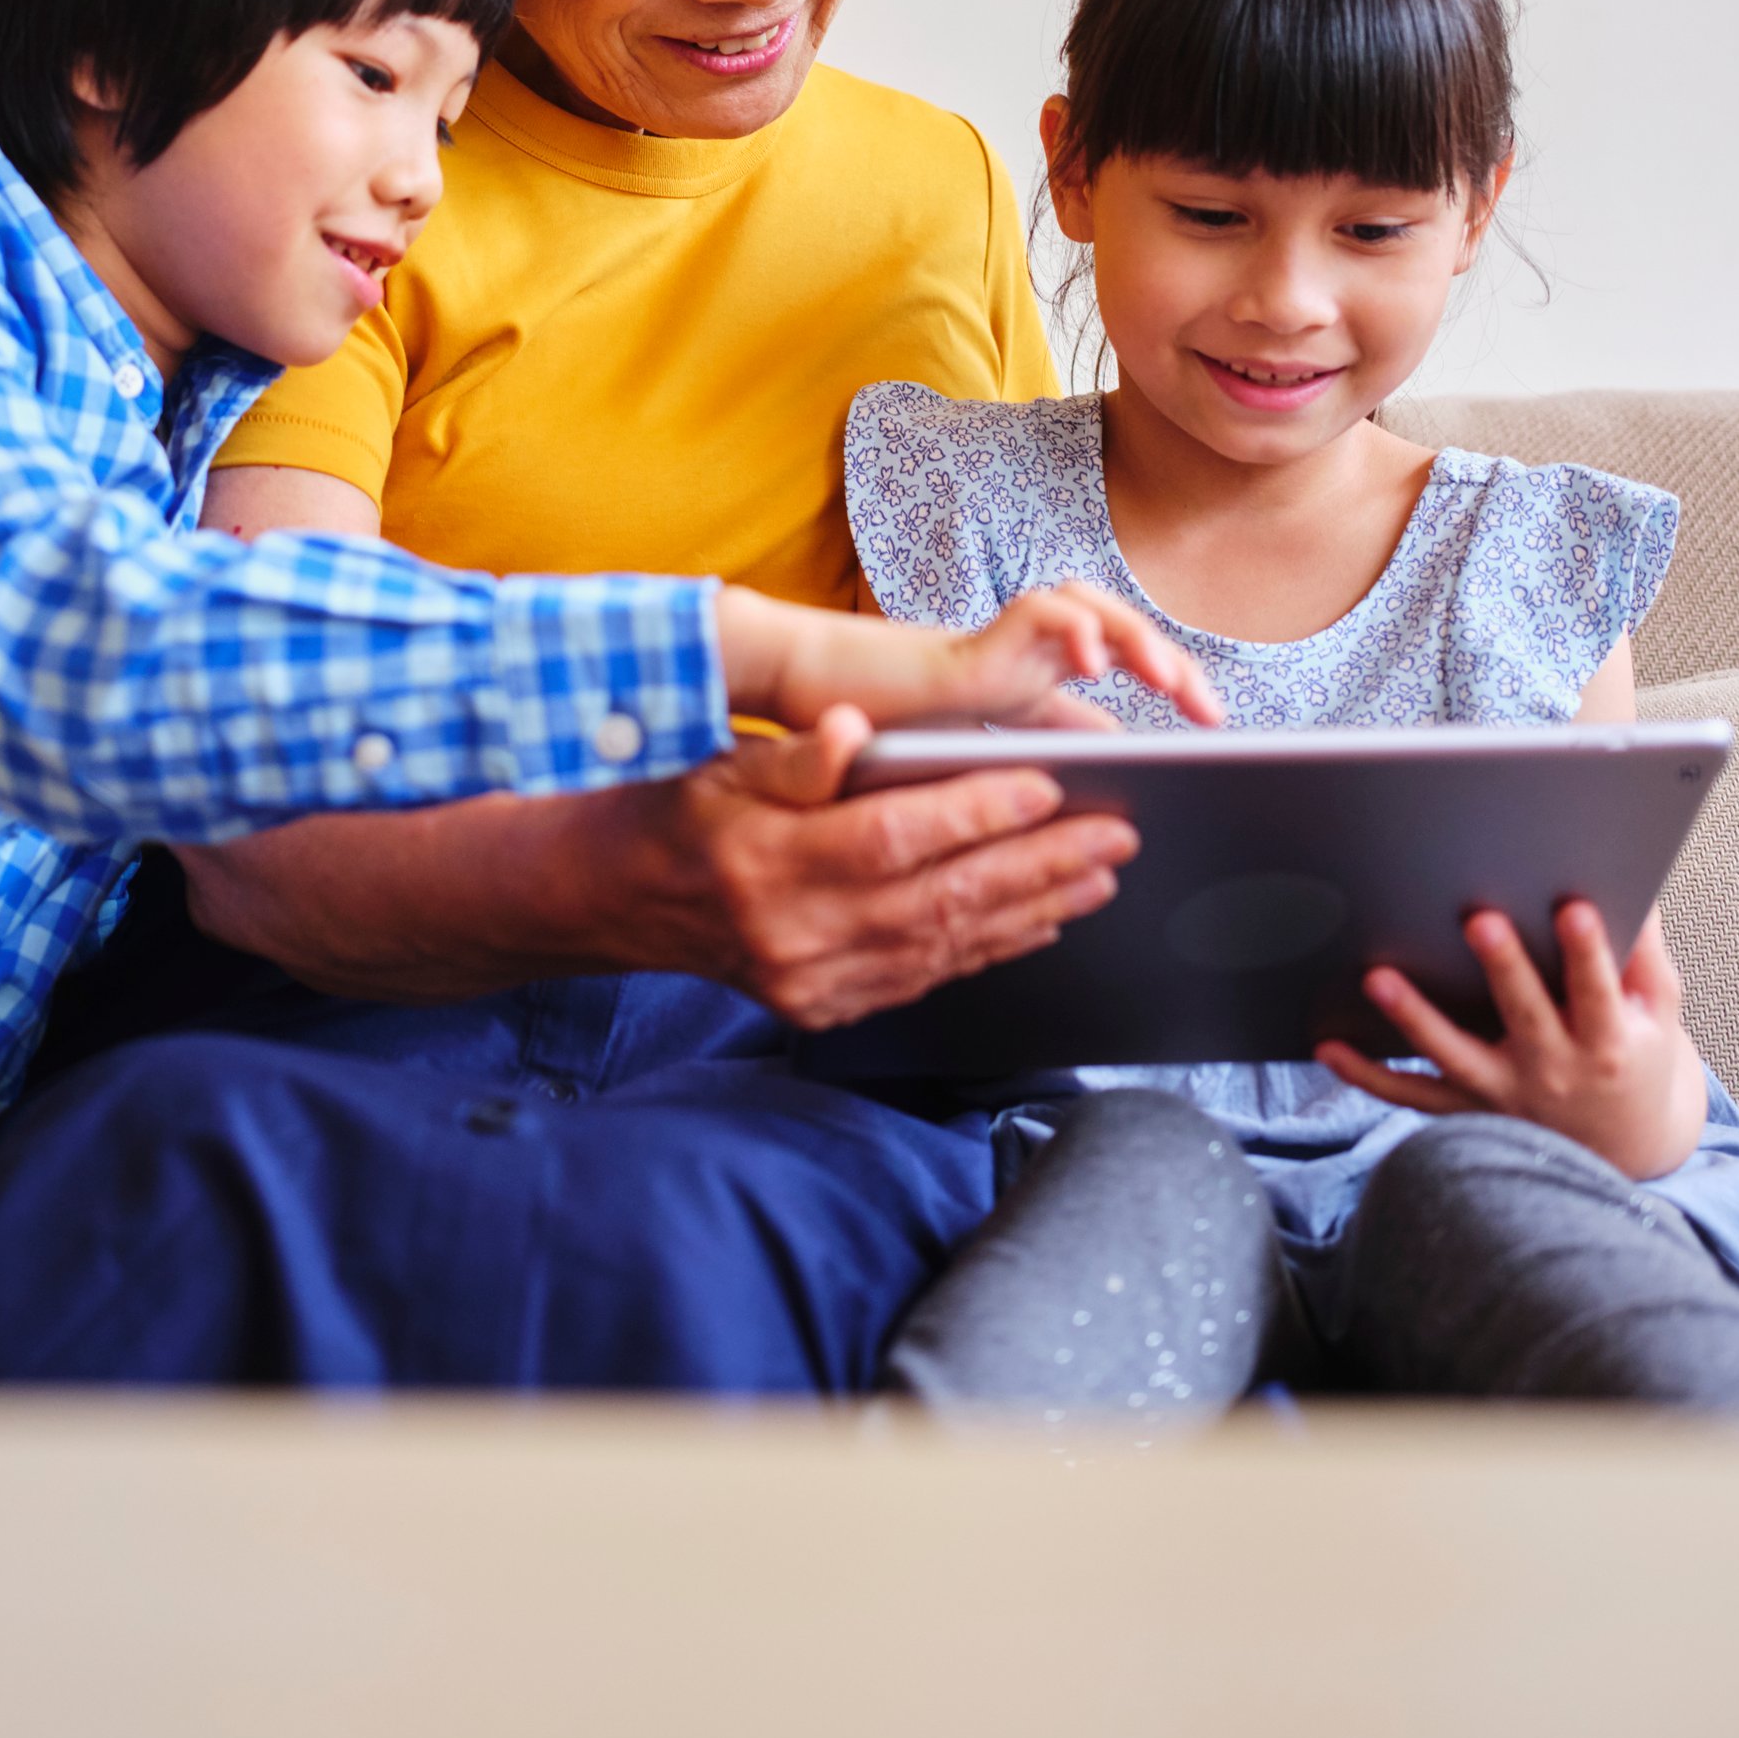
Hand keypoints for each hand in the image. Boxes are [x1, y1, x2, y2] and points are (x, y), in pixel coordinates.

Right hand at [611, 705, 1143, 1026]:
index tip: (1048, 784)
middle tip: (1115, 833)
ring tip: (1101, 874)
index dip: (976, 812)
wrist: (624, 903)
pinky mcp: (830, 1008)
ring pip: (947, 944)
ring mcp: (816, 982)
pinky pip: (929, 977)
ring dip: (1034, 908)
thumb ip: (797, 754)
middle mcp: (798, 934)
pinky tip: (1042, 920)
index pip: (894, 837)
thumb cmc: (685, 817)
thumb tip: (855, 730)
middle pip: (941, 898)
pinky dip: (993, 946)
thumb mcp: (726, 766)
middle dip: (1038, 865)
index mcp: (771, 862)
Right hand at [720, 580, 1221, 733]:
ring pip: (1091, 606)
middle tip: (1210, 708)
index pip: (1124, 664)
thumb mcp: (986, 750)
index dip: (1176, 683)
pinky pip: (1038, 610)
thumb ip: (1042, 747)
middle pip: (1120, 628)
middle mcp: (1027, 653)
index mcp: (1035, 679)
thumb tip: (1110, 761)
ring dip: (1137, 641)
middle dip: (1172, 664)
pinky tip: (1093, 662)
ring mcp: (1003, 643)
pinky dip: (1072, 628)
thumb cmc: (887, 732)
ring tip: (1168, 680)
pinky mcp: (975, 642)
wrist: (817, 706)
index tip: (1215, 725)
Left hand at [1315, 901, 1708, 1181]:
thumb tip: (1633, 886)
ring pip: (1453, 1056)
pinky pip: (1410, 1096)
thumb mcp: (1657, 1010)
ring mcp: (1505, 1094)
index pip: (1597, 991)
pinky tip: (1328, 1047)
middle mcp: (1554, 1070)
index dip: (1588, 953)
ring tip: (1377, 977)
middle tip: (1479, 918)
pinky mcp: (1468, 1110)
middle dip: (1503, 968)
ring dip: (1414, 1018)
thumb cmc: (1637, 1059)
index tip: (1575, 909)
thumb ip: (1641, 952)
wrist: (1625, 1149)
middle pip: (1525, 1015)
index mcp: (1607, 1040)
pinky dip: (1367, 1076)